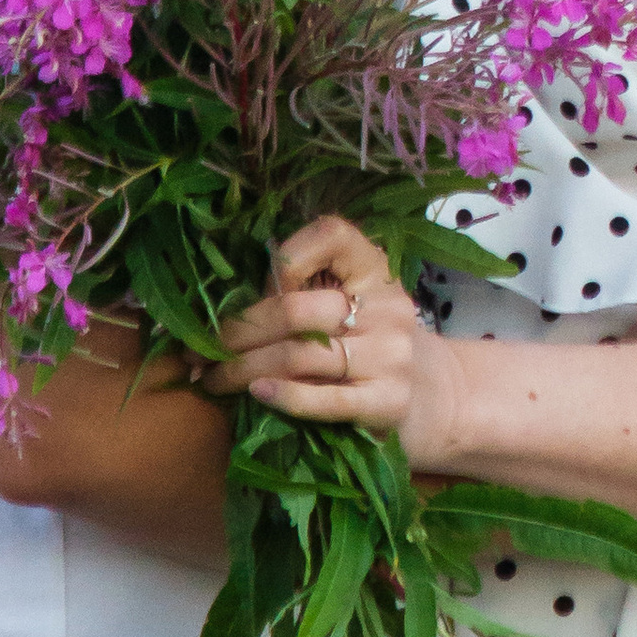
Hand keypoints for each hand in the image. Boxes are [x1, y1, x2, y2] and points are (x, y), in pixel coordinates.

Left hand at [204, 216, 422, 434]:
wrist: (435, 397)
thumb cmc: (373, 344)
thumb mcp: (354, 304)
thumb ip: (308, 292)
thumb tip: (224, 306)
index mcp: (375, 270)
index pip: (332, 234)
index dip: (286, 255)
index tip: (257, 285)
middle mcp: (387, 307)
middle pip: (296, 309)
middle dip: (237, 331)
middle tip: (201, 350)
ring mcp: (391, 356)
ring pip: (298, 356)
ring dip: (242, 370)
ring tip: (213, 380)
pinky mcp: (387, 402)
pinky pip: (324, 400)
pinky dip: (284, 397)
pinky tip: (257, 394)